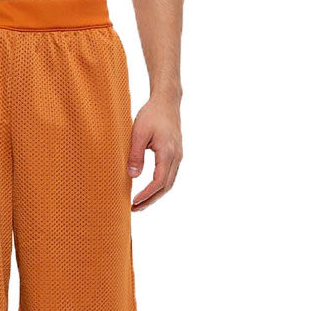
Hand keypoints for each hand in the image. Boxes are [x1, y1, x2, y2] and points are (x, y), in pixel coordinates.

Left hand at [127, 97, 182, 211]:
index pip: (158, 182)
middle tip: (134, 209)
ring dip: (155, 196)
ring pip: (169, 183)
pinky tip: (149, 191)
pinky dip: (159, 187)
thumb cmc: (152, 114)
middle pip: (165, 187)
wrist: (166, 101)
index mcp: (168, 153)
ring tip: (140, 204)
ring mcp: (178, 156)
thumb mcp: (138, 133)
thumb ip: (135, 155)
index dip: (146, 194)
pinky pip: (169, 176)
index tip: (133, 202)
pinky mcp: (175, 154)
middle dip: (150, 200)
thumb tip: (132, 176)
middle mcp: (176, 157)